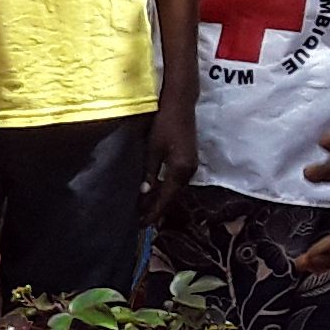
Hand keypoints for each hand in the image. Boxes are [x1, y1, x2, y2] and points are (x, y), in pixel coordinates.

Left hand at [141, 91, 197, 222]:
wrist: (180, 104)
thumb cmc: (164, 123)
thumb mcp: (152, 148)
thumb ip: (149, 172)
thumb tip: (144, 193)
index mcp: (180, 170)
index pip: (165, 198)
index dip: (153, 212)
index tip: (141, 225)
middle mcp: (189, 171)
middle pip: (171, 196)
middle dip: (155, 208)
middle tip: (138, 220)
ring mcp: (190, 166)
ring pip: (173, 189)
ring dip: (159, 199)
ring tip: (143, 209)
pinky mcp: (187, 160)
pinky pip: (175, 181)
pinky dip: (164, 188)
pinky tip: (153, 191)